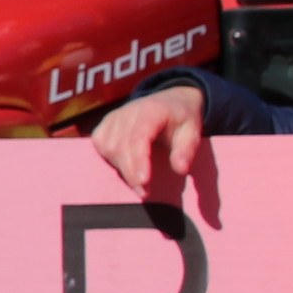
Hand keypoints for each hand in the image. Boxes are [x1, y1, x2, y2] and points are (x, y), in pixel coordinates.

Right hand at [86, 85, 203, 202]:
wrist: (169, 101)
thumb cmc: (180, 119)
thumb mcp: (192, 131)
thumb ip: (186, 150)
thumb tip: (180, 169)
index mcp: (152, 110)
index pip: (138, 137)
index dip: (139, 161)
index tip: (144, 182)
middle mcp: (128, 111)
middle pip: (120, 145)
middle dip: (130, 173)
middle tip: (143, 192)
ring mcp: (113, 117)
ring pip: (108, 147)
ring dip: (120, 168)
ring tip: (137, 180)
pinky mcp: (104, 124)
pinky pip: (100, 144)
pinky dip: (109, 159)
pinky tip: (123, 166)